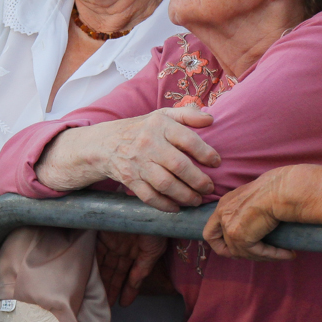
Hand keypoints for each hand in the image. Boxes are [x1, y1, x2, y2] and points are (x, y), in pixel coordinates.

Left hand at [95, 231, 166, 306]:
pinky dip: (93, 264)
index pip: (133, 275)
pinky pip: (96, 252)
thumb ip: (143, 268)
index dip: (128, 290)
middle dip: (112, 288)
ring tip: (96, 295)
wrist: (140, 205)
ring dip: (102, 279)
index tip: (123, 304)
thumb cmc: (152, 228)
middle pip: (117, 272)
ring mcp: (114, 242)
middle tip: (106, 304)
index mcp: (141, 253)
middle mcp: (127, 249)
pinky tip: (89, 276)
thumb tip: (134, 285)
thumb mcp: (154, 250)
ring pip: (106, 264)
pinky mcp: (102, 235)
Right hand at [103, 105, 219, 212]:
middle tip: (209, 187)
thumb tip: (210, 120)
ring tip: (197, 199)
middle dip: (198, 180)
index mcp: (159, 125)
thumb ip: (187, 115)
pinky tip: (177, 207)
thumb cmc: (142, 129)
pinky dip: (165, 205)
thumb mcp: (162, 115)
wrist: (105, 143)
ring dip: (185, 195)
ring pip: (165, 184)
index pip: (187, 139)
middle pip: (178, 165)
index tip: (216, 162)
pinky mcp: (130, 180)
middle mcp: (148, 143)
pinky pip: (150, 197)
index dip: (205, 153)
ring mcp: (138, 163)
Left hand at [203, 168, 294, 261]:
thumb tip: (256, 227)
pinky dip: (273, 255)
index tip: (236, 250)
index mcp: (224, 205)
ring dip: (263, 256)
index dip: (221, 245)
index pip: (210, 233)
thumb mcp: (253, 200)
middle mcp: (222, 215)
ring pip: (242, 253)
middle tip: (263, 255)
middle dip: (243, 254)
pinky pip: (257, 253)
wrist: (279, 189)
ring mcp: (229, 226)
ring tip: (283, 252)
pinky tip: (288, 253)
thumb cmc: (273, 188)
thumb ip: (247, 213)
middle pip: (224, 247)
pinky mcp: (240, 236)